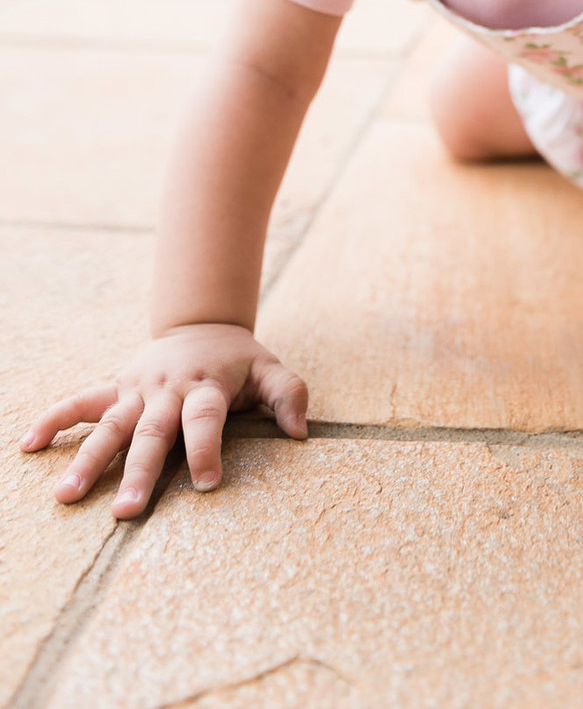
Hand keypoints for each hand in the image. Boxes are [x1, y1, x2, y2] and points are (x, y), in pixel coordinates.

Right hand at [18, 324, 308, 518]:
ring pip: (110, 424)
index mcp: (206, 386)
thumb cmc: (239, 360)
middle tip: (126, 513)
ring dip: (88, 459)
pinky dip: (55, 419)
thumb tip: (300, 432)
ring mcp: (137, 388)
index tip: (208, 483)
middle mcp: (168, 389)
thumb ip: (288, 395)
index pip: (205, 419)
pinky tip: (28, 444)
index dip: (206, 448)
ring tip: (67, 496)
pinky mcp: (116, 386)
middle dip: (139, 472)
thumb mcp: (270, 369)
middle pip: (152, 432)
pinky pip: (80, 401)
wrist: (202, 324)